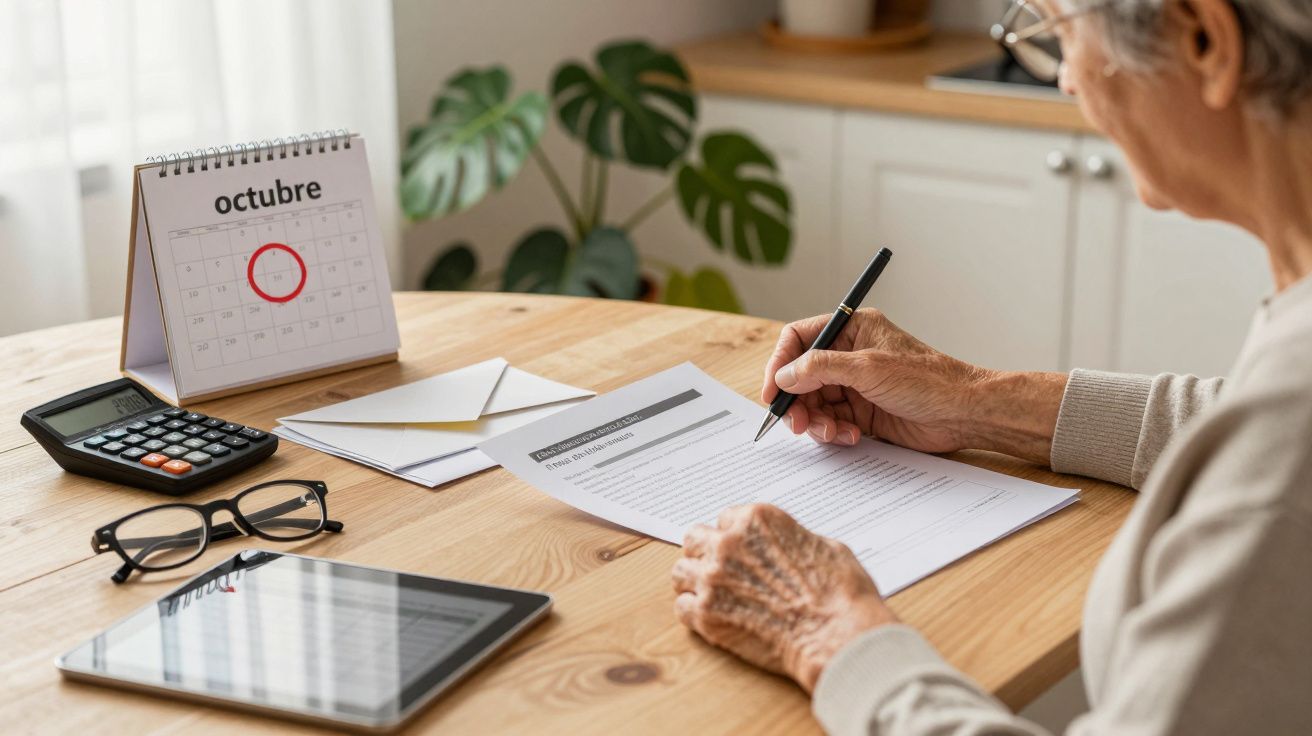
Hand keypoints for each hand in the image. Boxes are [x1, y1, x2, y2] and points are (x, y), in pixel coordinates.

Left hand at [672, 504, 896, 691]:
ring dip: (694, 581)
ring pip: (681, 572)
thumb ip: (792, 540)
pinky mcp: (707, 615)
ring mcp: (713, 579)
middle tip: (720, 570)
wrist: (835, 637)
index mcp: (756, 520)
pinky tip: (712, 617)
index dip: (734, 535)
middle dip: (706, 553)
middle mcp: (728, 543)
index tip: (740, 550)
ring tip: (712, 595)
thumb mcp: (825, 546)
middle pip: (695, 539)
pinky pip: (682, 607)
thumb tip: (787, 548)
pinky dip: (694, 613)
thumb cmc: (840, 594)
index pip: (725, 517)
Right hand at [762, 309, 1066, 463]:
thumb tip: (784, 376)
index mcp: (852, 329)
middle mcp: (849, 355)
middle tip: (797, 423)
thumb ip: (820, 368)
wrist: (964, 413)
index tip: (772, 391)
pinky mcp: (863, 412)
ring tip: (830, 432)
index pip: (799, 339)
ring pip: (814, 402)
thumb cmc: (928, 380)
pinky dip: (833, 432)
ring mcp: (855, 385)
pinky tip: (849, 436)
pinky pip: (832, 421)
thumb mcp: (867, 368)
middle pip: (801, 376)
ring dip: (816, 420)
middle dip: (796, 401)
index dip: (780, 363)